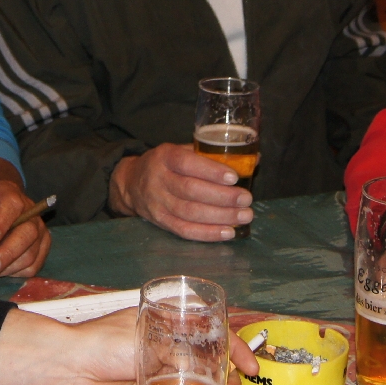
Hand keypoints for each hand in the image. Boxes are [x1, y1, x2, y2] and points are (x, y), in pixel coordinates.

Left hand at [0, 177, 51, 277]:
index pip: (12, 205)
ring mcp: (40, 230)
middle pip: (27, 233)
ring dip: (10, 267)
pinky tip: (2, 271)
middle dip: (8, 253)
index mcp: (9, 194)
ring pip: (31, 253)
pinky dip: (17, 273)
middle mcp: (30, 211)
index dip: (2, 222)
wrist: (0, 205)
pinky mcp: (43, 246)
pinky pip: (34, 266)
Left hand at [0, 306, 258, 384]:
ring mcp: (158, 370)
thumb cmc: (104, 342)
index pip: (210, 328)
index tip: (249, 364)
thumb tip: (208, 376)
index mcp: (167, 322)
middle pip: (207, 358)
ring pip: (195, 382)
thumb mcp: (148, 342)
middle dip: (227, 372)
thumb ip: (179, 358)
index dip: (233, 345)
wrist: (68, 367)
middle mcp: (166, 345)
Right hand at [109, 143, 250, 240]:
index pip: (187, 163)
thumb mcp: (181, 150)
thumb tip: (254, 160)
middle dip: (222, 197)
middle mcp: (158, 180)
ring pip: (190, 213)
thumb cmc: (166, 165)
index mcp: (165, 157)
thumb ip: (212, 155)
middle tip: (246, 199)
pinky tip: (228, 232)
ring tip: (244, 216)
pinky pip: (185, 231)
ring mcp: (158, 203)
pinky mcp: (160, 222)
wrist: (131, 183)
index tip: (234, 177)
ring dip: (220, 217)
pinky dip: (208, 233)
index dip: (211, 171)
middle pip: (191, 190)